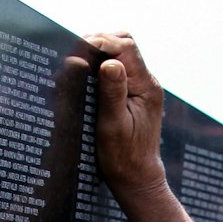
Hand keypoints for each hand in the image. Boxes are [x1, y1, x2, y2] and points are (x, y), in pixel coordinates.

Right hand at [79, 29, 165, 199]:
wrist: (138, 179)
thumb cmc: (123, 158)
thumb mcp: (113, 126)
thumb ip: (112, 93)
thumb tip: (109, 62)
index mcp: (146, 87)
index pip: (125, 46)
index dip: (100, 42)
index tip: (78, 51)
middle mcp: (147, 82)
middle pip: (124, 43)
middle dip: (99, 42)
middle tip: (75, 53)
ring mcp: (142, 87)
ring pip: (120, 53)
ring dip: (99, 52)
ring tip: (78, 62)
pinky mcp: (134, 94)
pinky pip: (119, 68)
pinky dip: (101, 65)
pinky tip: (87, 75)